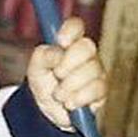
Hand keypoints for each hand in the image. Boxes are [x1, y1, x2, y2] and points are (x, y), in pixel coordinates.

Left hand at [26, 17, 107, 131]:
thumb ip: (45, 55)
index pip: (76, 26)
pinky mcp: (101, 91)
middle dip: (68, 63)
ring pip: (92, 70)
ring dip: (70, 85)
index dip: (71, 30)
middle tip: (56, 74)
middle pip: (87, 46)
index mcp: (69, 42)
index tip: (61, 41)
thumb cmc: (43, 81)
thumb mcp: (36, 67)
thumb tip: (59, 53)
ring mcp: (96, 71)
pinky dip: (79, 98)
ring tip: (58, 94)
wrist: (46, 110)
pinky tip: (69, 103)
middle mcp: (86, 54)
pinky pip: (97, 89)